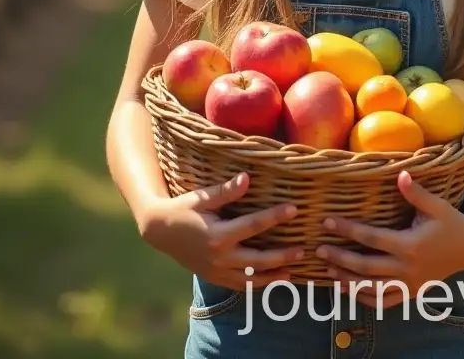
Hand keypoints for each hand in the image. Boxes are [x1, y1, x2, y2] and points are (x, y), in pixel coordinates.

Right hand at [138, 172, 301, 290]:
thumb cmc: (184, 209)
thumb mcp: (202, 197)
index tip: (294, 209)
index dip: (274, 217)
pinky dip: (257, 284)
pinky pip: (240, 285)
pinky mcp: (215, 278)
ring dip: (273, 276)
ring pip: (250, 277)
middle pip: (257, 258)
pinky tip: (273, 281)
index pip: (253, 225)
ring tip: (294, 272)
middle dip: (281, 255)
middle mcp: (219, 257)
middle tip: (303, 250)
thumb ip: (226, 191)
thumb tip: (246, 178)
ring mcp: (217, 271)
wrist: (161, 231)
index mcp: (218, 234)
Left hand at [315, 171, 463, 308]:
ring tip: (328, 272)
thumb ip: (416, 193)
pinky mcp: (411, 293)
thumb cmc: (450, 221)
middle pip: (367, 267)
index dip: (349, 230)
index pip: (372, 238)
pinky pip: (385, 301)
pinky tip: (348, 291)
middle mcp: (408, 268)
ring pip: (372, 289)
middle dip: (341, 259)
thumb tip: (401, 174)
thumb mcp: (436, 205)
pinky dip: (365, 299)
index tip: (328, 222)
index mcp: (411, 245)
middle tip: (319, 251)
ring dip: (348, 282)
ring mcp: (409, 284)